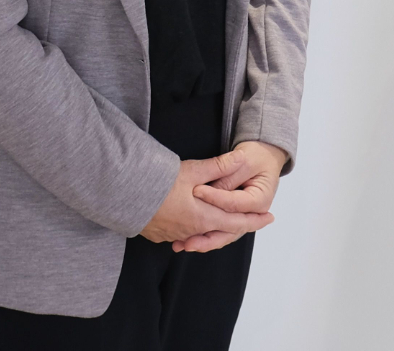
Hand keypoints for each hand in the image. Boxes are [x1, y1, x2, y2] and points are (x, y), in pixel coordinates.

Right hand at [140, 151, 271, 247]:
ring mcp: (173, 234)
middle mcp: (191, 230)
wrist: (125, 194)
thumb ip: (218, 167)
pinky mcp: (158, 234)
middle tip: (255, 220)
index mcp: (203, 217)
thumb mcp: (193, 170)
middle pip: (221, 230)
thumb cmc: (159, 182)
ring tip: (227, 222)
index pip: (236, 222)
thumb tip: (240, 159)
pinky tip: (195, 222)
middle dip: (239, 225)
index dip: (254, 220)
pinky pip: (183, 234)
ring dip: (215, 228)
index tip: (269, 218)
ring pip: (201, 233)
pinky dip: (194, 229)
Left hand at [175, 141, 285, 251]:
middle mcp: (253, 214)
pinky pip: (217, 230)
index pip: (235, 204)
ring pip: (223, 234)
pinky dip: (202, 236)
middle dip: (208, 237)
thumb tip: (211, 188)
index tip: (196, 190)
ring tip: (183, 244)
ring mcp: (242, 218)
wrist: (263, 157)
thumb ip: (228, 175)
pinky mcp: (232, 218)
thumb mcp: (245, 161)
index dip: (215, 198)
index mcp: (261, 199)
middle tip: (188, 241)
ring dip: (203, 241)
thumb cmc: (256, 158)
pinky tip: (184, 241)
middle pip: (230, 229)